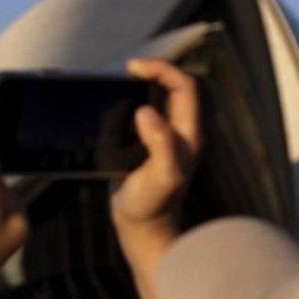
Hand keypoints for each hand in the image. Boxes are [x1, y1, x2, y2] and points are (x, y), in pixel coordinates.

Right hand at [111, 59, 201, 256]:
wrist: (142, 229)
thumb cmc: (153, 206)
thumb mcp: (162, 174)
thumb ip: (160, 142)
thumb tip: (146, 111)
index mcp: (187, 134)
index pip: (184, 87)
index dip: (162, 70)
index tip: (134, 69)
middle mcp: (179, 133)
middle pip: (173, 89)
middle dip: (152, 74)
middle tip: (125, 73)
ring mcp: (162, 140)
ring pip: (157, 101)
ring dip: (139, 89)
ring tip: (118, 86)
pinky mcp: (144, 148)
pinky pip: (140, 116)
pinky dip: (127, 106)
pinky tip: (111, 110)